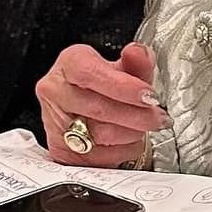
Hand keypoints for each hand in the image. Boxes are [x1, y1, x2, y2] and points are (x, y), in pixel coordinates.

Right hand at [36, 41, 166, 166]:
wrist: (76, 109)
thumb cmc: (98, 86)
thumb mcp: (119, 68)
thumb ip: (136, 62)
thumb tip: (140, 54)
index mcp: (69, 65)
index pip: (90, 74)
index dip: (123, 87)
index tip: (148, 95)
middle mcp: (56, 93)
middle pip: (98, 108)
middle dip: (136, 115)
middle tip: (156, 115)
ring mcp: (54, 124)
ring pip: (99, 134)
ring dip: (131, 133)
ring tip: (144, 126)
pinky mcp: (61, 152)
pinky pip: (99, 157)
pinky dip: (121, 151)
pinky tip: (128, 140)